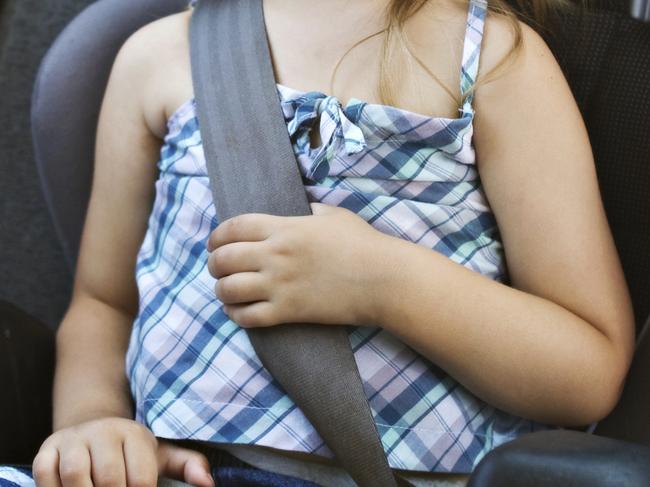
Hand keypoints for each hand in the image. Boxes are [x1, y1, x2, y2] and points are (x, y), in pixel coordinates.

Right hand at [32, 417, 214, 486]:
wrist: (93, 428)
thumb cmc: (132, 453)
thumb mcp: (161, 456)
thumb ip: (187, 466)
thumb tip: (208, 484)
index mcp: (136, 435)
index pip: (141, 480)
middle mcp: (106, 431)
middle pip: (110, 480)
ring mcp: (75, 439)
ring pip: (77, 477)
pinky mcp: (48, 448)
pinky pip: (46, 474)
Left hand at [206, 203, 390, 327]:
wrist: (382, 279)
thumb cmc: (362, 244)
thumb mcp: (333, 215)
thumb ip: (309, 211)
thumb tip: (300, 209)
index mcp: (284, 228)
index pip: (233, 227)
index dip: (216, 236)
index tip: (214, 243)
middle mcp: (275, 255)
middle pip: (223, 258)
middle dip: (213, 264)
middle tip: (217, 268)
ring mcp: (280, 285)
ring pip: (228, 289)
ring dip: (221, 290)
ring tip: (227, 291)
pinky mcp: (289, 311)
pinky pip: (247, 317)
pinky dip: (236, 315)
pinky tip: (239, 312)